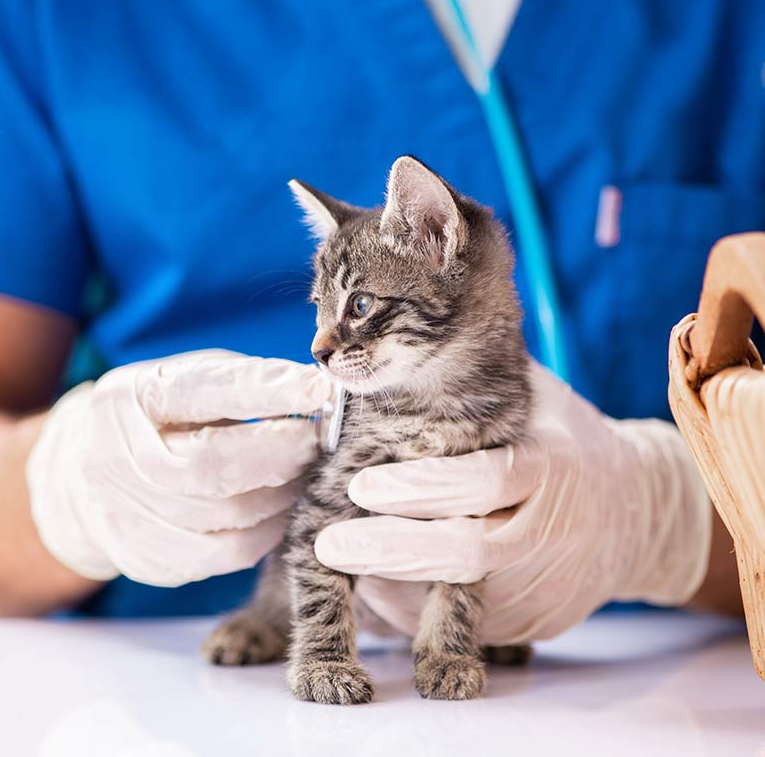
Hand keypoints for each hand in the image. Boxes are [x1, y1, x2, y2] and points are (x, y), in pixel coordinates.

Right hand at [26, 350, 331, 586]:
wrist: (76, 477)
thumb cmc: (153, 420)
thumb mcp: (181, 382)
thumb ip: (240, 384)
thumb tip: (317, 395)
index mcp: (130, 399)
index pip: (202, 392)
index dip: (266, 391)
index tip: (319, 390)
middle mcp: (115, 457)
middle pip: (210, 468)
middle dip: (280, 455)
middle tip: (318, 442)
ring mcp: (124, 514)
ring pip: (226, 519)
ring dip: (281, 498)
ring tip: (303, 477)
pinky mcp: (144, 558)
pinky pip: (223, 555)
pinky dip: (264, 534)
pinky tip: (276, 513)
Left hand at [315, 364, 713, 643]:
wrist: (635, 512)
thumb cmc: (557, 438)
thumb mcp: (528, 396)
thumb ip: (469, 375)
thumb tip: (390, 339)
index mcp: (549, 464)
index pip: (483, 480)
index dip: (420, 487)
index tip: (360, 485)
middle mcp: (550, 529)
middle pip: (467, 550)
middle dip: (392, 549)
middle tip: (329, 544)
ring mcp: (544, 582)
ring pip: (460, 597)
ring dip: (394, 587)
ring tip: (341, 563)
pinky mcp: (533, 621)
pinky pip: (466, 625)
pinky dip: (416, 612)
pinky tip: (376, 589)